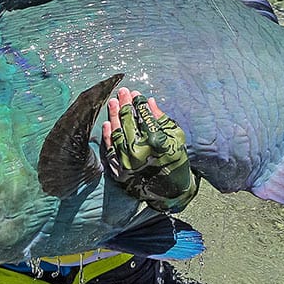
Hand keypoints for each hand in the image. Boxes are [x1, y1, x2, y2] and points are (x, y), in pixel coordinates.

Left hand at [102, 85, 198, 212]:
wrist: (171, 191)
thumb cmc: (176, 160)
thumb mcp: (176, 137)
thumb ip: (162, 119)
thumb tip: (149, 101)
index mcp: (157, 143)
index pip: (144, 117)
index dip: (139, 103)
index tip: (136, 93)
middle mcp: (140, 153)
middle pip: (128, 123)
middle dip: (125, 105)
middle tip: (122, 92)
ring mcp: (128, 163)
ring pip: (117, 134)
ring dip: (114, 116)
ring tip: (113, 102)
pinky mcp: (120, 171)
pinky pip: (110, 150)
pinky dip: (108, 136)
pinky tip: (107, 123)